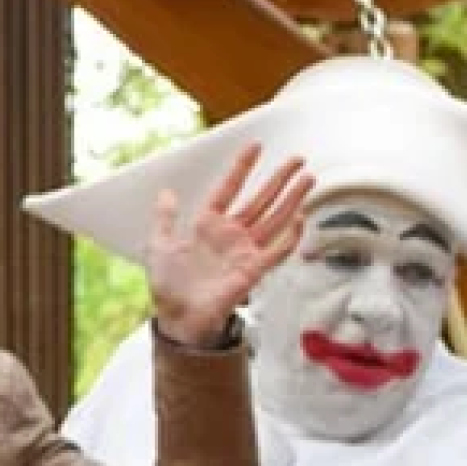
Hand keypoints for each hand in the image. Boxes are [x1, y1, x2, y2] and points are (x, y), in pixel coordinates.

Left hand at [147, 144, 314, 347]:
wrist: (178, 318)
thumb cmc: (169, 286)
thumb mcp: (158, 245)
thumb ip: (165, 218)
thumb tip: (166, 192)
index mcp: (208, 224)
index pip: (229, 188)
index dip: (242, 167)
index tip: (256, 147)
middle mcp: (231, 234)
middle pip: (261, 199)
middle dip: (279, 178)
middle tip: (297, 159)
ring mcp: (245, 251)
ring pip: (274, 218)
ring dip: (291, 199)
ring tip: (307, 180)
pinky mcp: (253, 270)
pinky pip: (277, 251)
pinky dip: (290, 236)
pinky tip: (301, 218)